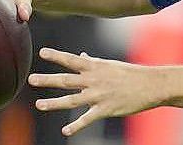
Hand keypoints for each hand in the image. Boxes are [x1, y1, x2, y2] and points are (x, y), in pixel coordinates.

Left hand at [28, 48, 161, 136]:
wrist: (151, 85)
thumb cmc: (131, 74)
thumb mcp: (111, 65)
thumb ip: (94, 62)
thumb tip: (82, 55)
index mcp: (96, 67)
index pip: (72, 59)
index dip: (57, 56)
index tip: (42, 52)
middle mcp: (94, 80)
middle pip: (66, 80)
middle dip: (48, 80)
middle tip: (31, 79)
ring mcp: (99, 95)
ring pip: (72, 100)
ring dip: (54, 103)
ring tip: (39, 105)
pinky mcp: (106, 109)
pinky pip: (88, 119)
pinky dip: (76, 126)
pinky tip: (65, 131)